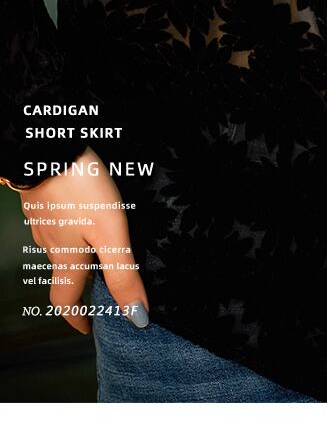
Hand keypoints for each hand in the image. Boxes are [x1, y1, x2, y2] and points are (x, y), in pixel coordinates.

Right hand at [18, 145, 148, 334]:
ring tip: (96, 252)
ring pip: (58, 247)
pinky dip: (69, 230)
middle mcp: (51, 243)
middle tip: (99, 290)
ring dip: (74, 256)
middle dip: (79, 286)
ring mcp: (43, 220)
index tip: (88, 327)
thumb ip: (122, 273)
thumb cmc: (81, 191)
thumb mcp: (111, 234)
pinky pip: (55, 224)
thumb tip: (136, 316)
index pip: (65, 300)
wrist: (47, 148)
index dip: (76, 318)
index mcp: (67, 257)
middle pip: (62, 274)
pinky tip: (83, 215)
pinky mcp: (42, 198)